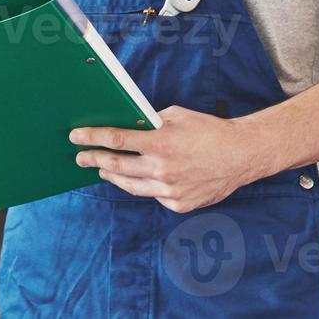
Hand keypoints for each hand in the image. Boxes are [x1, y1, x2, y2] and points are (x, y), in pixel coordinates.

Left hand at [69, 106, 271, 212]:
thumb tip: (128, 125)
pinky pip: (154, 195)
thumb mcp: (177, 115)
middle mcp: (163, 168)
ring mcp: (170, 189)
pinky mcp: (179, 203)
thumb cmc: (209, 130)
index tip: (76, 137)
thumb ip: (151, 122)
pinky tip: (141, 178)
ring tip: (103, 169)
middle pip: (117, 166)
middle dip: (94, 159)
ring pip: (131, 186)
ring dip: (113, 176)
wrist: (241, 155)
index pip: (117, 139)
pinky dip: (145, 185)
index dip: (93, 137)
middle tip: (80, 158)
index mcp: (161, 142)